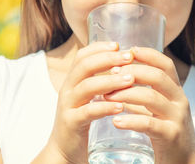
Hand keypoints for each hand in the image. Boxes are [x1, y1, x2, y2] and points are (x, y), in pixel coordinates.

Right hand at [40, 42, 136, 162]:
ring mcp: (67, 106)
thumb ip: (99, 81)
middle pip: (84, 66)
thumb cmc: (81, 119)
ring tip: (130, 80)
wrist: (64, 149)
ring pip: (86, 87)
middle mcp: (67, 89)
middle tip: (129, 57)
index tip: (119, 45)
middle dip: (108, 59)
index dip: (100, 47)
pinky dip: (104, 107)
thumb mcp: (87, 97)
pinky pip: (87, 112)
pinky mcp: (71, 123)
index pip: (82, 56)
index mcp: (73, 80)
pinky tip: (120, 107)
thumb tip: (123, 64)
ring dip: (110, 81)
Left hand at [103, 47, 194, 163]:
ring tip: (106, 96)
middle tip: (110, 73)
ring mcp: (177, 118)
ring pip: (151, 98)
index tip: (127, 50)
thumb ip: (142, 94)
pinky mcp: (171, 136)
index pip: (165, 64)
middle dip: (132, 71)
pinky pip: (149, 124)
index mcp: (176, 90)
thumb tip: (115, 78)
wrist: (185, 160)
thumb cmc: (166, 131)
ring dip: (125, 94)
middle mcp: (180, 100)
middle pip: (157, 76)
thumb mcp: (158, 109)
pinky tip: (116, 121)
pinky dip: (131, 120)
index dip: (147, 54)